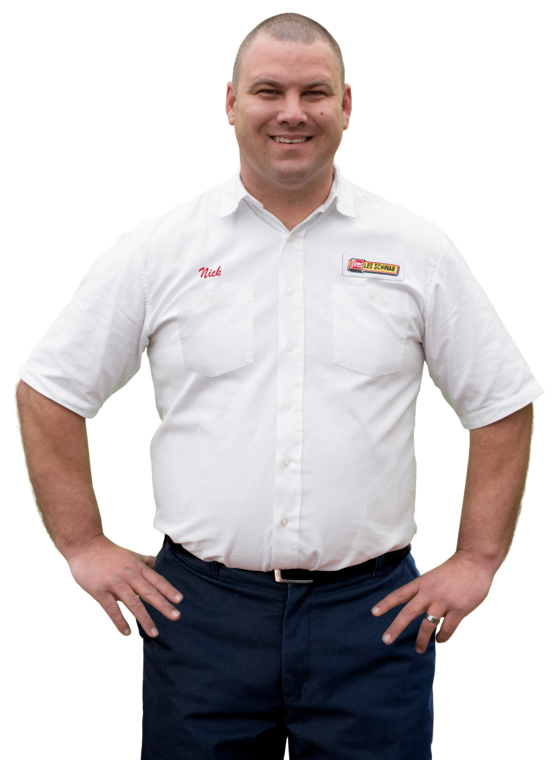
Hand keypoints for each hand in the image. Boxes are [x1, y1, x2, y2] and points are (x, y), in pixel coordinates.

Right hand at [66, 534, 182, 637]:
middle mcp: (129, 575)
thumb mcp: (130, 552)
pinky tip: (127, 633)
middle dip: (163, 605)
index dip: (168, 590)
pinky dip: (119, 622)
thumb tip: (156, 563)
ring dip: (144, 619)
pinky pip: (112, 609)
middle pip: (149, 592)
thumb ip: (143, 559)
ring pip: (133, 603)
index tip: (180, 600)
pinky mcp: (100, 591)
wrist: (85, 546)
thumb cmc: (108, 551)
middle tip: (176, 616)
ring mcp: (115, 583)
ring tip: (154, 632)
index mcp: (137, 566)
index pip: (156, 579)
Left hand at [371, 551, 495, 652]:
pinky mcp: (459, 609)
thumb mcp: (434, 575)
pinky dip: (442, 638)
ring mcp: (444, 601)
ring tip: (418, 649)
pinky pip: (447, 629)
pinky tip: (439, 641)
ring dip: (421, 640)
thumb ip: (426, 589)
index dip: (386, 604)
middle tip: (386, 640)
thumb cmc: (455, 568)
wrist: (475, 561)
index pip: (400, 594)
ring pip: (427, 626)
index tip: (374, 613)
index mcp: (422, 582)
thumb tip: (419, 606)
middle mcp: (430, 592)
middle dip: (396, 627)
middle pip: (409, 612)